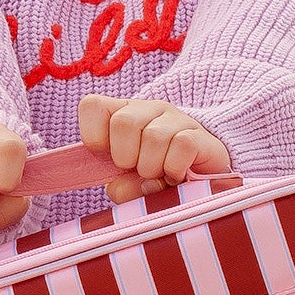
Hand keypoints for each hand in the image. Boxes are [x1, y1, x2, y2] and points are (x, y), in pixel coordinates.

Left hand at [79, 94, 230, 200]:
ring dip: (151, 167)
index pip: (92, 105)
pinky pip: (182, 145)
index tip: (107, 158)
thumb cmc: (155, 181)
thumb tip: (123, 187)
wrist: (202, 184)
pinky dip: (174, 168)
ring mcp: (177, 119)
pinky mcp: (201, 135)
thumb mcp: (128, 187)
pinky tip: (176, 175)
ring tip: (159, 175)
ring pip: (154, 136)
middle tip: (137, 170)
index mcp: (122, 114)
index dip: (93, 136)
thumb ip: (119, 189)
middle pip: (123, 122)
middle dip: (125, 157)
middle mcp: (149, 110)